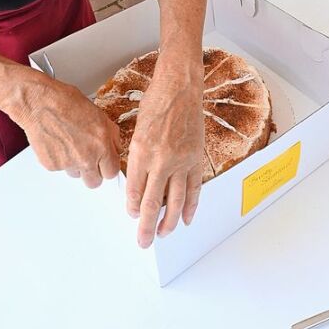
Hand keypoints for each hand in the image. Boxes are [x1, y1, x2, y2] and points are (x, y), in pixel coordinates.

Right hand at [7, 71, 121, 187]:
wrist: (40, 102)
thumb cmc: (66, 102)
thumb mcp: (98, 113)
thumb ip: (111, 135)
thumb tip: (116, 149)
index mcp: (101, 144)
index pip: (112, 172)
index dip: (108, 167)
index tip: (104, 163)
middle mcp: (86, 157)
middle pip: (94, 182)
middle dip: (93, 173)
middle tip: (88, 158)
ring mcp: (68, 163)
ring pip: (76, 175)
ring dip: (76, 165)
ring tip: (70, 143)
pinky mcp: (52, 165)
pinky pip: (60, 169)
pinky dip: (60, 159)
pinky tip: (58, 142)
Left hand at [126, 51, 204, 247]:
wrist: (180, 87)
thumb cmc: (156, 102)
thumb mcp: (137, 130)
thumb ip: (138, 157)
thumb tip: (138, 181)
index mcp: (141, 152)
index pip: (134, 191)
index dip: (132, 207)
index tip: (132, 214)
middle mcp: (161, 160)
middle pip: (152, 204)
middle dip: (146, 227)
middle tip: (143, 241)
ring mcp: (181, 161)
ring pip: (175, 202)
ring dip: (168, 222)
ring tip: (163, 234)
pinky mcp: (196, 159)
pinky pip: (194, 189)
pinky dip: (190, 206)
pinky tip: (185, 219)